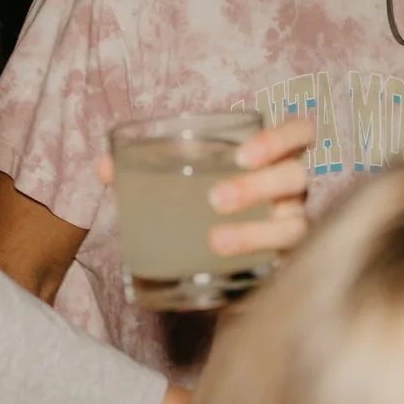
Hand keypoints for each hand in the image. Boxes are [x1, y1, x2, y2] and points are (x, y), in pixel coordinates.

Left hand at [94, 118, 313, 258]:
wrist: (216, 268)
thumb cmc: (200, 213)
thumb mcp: (177, 190)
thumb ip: (144, 175)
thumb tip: (105, 166)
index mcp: (269, 161)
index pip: (298, 135)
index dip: (280, 138)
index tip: (241, 154)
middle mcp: (288, 192)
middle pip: (295, 176)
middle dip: (258, 185)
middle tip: (215, 199)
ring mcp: (291, 227)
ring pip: (295, 223)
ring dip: (256, 230)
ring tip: (216, 240)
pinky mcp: (284, 264)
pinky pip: (287, 263)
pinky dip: (257, 264)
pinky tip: (226, 267)